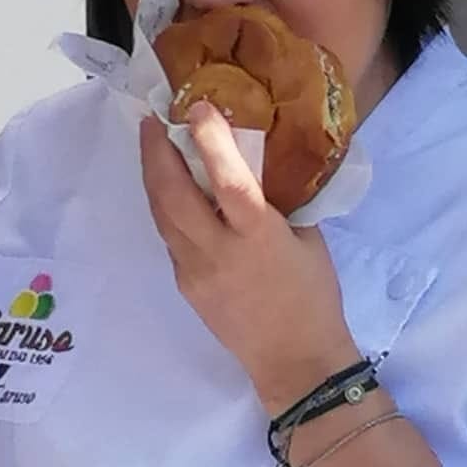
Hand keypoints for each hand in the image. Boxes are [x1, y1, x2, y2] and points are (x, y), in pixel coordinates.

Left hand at [140, 102, 359, 414]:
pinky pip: (169, 236)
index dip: (210, 142)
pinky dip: (166, 206)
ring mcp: (195, 271)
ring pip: (162, 214)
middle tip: (154, 119)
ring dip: (154, 176)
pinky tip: (172, 190)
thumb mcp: (308, 240)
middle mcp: (219, 252)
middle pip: (172, 195)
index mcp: (258, 239)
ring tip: (155, 145)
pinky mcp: (185, 284)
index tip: (196, 106)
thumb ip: (282, 201)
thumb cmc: (313, 296)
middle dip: (156, 152)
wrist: (293, 360)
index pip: (229, 183)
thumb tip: (262, 162)